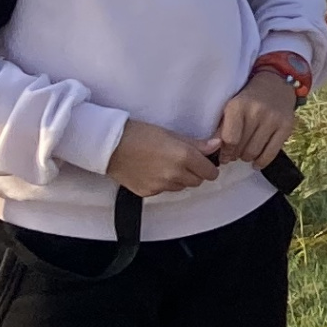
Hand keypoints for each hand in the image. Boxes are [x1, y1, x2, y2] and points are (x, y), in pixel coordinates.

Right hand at [104, 118, 218, 197]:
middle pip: (197, 181)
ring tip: (165, 164)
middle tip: (184, 161)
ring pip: (181, 186)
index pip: (210, 172)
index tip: (205, 163)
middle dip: (195, 173)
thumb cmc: (139, 134)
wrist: (109, 145)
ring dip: (179, 178)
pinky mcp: (148, 192)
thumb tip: (216, 145)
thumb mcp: (171, 134)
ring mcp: (161, 186)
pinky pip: (164, 190)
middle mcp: (174, 174)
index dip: (209, 167)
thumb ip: (196, 144)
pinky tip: (152, 170)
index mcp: (184, 156)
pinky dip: (162, 183)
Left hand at [211, 70, 298, 167]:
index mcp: (238, 106)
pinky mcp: (287, 126)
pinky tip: (256, 162)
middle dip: (235, 155)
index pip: (229, 139)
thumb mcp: (231, 107)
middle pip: (242, 147)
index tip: (223, 156)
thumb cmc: (248, 98)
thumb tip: (213, 150)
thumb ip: (222, 128)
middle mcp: (256, 112)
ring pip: (255, 152)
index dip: (225, 152)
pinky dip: (262, 161)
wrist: (276, 84)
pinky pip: (272, 152)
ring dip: (247, 157)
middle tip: (234, 155)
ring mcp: (273, 119)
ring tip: (244, 155)